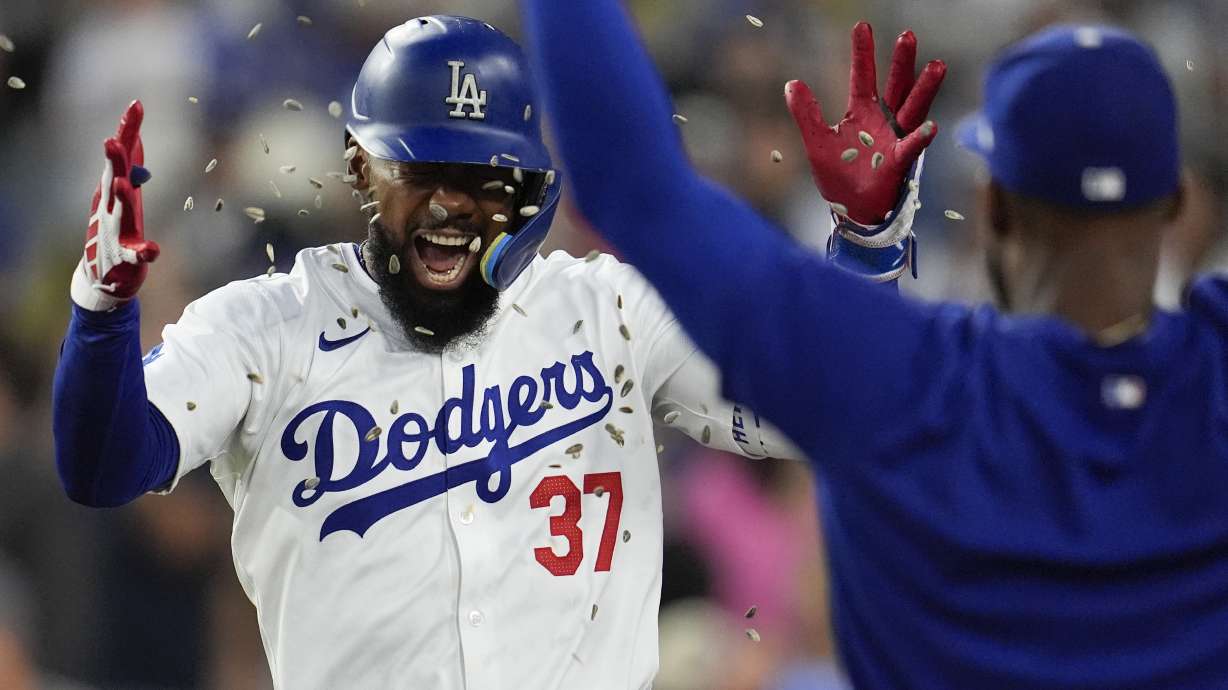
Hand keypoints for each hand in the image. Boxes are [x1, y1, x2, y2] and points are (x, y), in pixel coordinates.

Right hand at [76, 100, 158, 306]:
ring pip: (119, 215)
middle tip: (112, 140)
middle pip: (113, 180)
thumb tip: (134, 139)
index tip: (137, 104)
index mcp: (114, 193)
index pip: (121, 158)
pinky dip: (142, 253)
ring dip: (121, 201)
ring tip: (122, 184)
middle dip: (113, 162)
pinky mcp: (125, 259)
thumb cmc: (117, 233)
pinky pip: (134, 256)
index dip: (128, 132)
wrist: (104, 277)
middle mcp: (111, 210)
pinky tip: (152, 250)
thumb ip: (130, 170)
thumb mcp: (124, 198)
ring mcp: (115, 234)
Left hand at [785, 22, 945, 225]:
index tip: (862, 25)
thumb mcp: (816, 142)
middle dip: (901, 62)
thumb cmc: (838, 177)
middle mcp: (883, 121)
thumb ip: (806, 114)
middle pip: (895, 85)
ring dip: (923, 88)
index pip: (863, 77)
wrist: (850, 211)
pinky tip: (930, 127)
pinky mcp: (897, 163)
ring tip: (937, 64)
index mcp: (862, 113)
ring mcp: (894, 139)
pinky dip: (920, 138)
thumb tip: (792, 83)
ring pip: (913, 108)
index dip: (862, 53)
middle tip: (908, 35)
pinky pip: (910, 148)